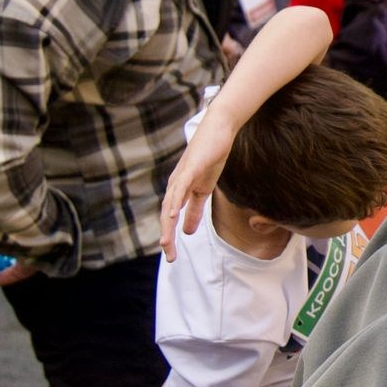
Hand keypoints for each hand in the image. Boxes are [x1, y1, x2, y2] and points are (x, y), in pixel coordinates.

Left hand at [160, 111, 238, 257]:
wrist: (220, 130)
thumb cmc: (212, 156)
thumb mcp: (204, 189)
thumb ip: (195, 210)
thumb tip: (186, 231)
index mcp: (178, 190)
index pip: (170, 217)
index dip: (169, 236)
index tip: (172, 255)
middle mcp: (175, 184)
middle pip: (166, 214)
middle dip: (167, 236)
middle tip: (169, 256)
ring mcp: (181, 175)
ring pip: (170, 204)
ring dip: (167, 225)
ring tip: (166, 243)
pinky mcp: (190, 168)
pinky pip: (180, 188)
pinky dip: (175, 202)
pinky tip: (172, 215)